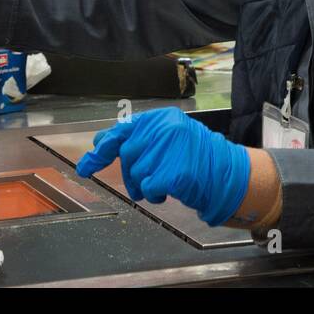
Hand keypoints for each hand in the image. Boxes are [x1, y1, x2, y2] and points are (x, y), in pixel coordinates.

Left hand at [76, 107, 250, 226]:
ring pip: (136, 173)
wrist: (226, 173)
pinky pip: (148, 187)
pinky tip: (167, 192)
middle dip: (130, 173)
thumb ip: (137, 137)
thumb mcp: (167, 137)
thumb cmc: (195, 156)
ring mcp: (169, 149)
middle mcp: (164, 129)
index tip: (86, 165)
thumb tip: (100, 140)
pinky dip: (154, 195)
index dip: (102, 150)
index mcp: (160, 118)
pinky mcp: (173, 172)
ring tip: (163, 185)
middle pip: (127, 155)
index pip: (122, 131)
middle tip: (144, 183)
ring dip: (144, 186)